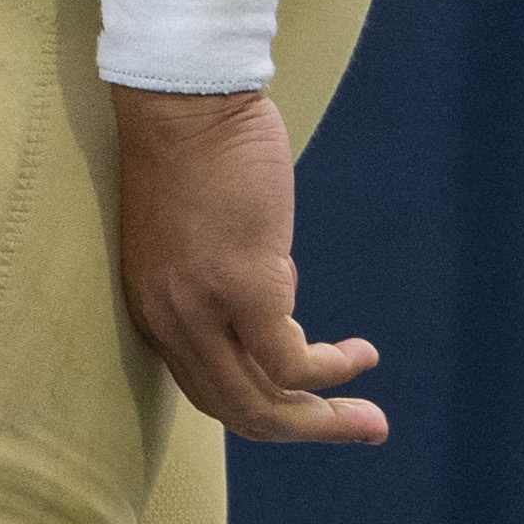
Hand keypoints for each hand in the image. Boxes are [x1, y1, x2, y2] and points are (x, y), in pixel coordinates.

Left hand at [111, 84, 384, 446]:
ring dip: (323, 420)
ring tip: (370, 419)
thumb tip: (278, 294)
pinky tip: (359, 355)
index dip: (260, 403)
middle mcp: (169, 318)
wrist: (183, 92)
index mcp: (153, 306)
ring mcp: (202, 307)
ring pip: (262, 403)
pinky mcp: (243, 286)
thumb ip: (223, 274)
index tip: (306, 402)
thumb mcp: (195, 229)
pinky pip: (292, 363)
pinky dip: (331, 370)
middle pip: (231, 408)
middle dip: (298, 431)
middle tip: (357, 428)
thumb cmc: (193, 144)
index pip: (204, 386)